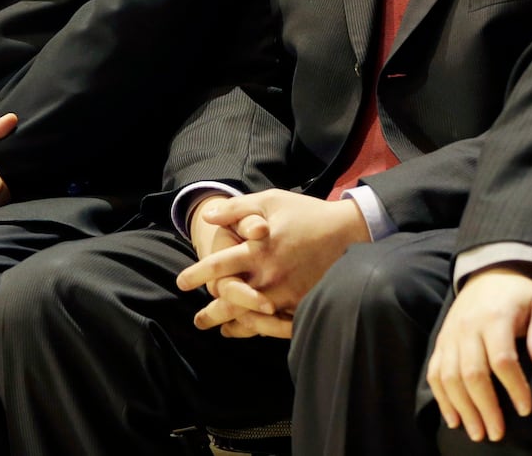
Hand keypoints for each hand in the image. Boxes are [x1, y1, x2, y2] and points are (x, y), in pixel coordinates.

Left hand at [177, 189, 368, 316]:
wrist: (350, 232)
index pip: (218, 266)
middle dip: (211, 313)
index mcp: (257, 248)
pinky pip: (276, 324)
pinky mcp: (303, 303)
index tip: (181, 283)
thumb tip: (207, 216)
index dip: (196, 275)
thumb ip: (236, 209)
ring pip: (251, 317)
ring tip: (221, 330)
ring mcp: (287, 292)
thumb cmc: (306, 213)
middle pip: (230, 300)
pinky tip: (251, 330)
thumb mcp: (270, 201)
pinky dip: (260, 329)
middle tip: (198, 321)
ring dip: (233, 325)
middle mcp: (269, 274)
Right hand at [427, 267, 531, 442]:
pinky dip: (441, 397)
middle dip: (485, 407)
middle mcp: (468, 328)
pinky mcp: (441, 342)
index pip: (502, 359)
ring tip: (477, 432)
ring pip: (450, 376)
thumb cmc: (520, 295)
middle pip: (472, 373)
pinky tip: (453, 418)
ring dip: (462, 408)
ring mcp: (451, 335)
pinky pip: (435, 372)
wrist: (488, 273)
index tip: (526, 409)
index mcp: (495, 318)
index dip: (514, 387)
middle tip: (497, 434)